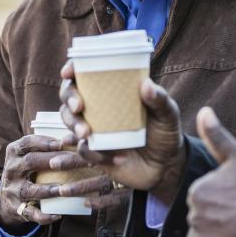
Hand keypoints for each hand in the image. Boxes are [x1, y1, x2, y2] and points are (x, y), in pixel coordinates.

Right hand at [0, 134, 87, 232]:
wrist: (6, 198)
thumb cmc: (27, 170)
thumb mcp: (28, 155)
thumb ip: (45, 147)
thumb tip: (76, 136)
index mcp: (14, 152)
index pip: (27, 143)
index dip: (44, 142)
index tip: (62, 142)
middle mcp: (11, 170)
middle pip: (30, 162)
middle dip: (52, 160)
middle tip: (73, 160)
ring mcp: (12, 190)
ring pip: (30, 189)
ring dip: (49, 189)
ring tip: (65, 188)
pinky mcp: (16, 208)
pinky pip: (30, 213)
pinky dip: (44, 216)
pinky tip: (59, 215)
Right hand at [55, 61, 186, 205]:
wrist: (166, 166)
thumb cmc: (165, 133)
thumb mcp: (168, 114)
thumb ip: (160, 99)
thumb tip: (146, 84)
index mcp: (114, 90)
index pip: (86, 74)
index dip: (72, 70)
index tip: (68, 72)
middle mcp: (98, 107)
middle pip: (70, 95)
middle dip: (69, 98)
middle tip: (78, 106)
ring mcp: (94, 129)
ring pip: (69, 121)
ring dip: (73, 125)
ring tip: (87, 133)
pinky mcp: (94, 152)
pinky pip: (84, 150)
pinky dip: (96, 153)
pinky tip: (119, 157)